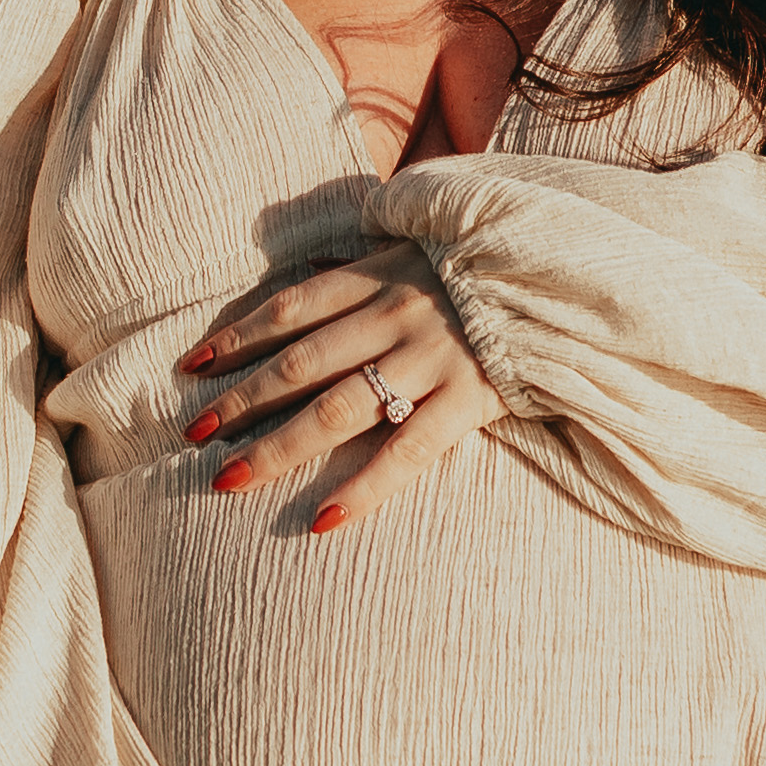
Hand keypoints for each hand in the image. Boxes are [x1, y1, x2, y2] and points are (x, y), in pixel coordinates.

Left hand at [179, 242, 507, 533]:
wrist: (574, 273)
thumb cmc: (495, 265)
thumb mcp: (426, 246)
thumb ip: (371, 267)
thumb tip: (312, 277)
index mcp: (381, 275)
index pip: (290, 308)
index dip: (237, 337)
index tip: (191, 367)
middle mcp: (396, 315)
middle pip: (299, 363)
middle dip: (239, 400)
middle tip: (191, 435)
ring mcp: (432, 358)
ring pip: (336, 408)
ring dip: (276, 446)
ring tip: (227, 479)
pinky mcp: (471, 398)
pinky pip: (406, 451)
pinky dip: (361, 488)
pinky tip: (320, 519)